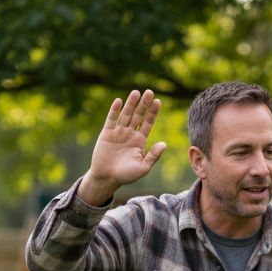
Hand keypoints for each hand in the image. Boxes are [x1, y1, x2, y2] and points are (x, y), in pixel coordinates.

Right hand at [78, 89, 166, 205]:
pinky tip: (119, 101)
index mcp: (140, 140)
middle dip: (144, 104)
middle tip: (149, 92)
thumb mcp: (143, 167)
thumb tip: (164, 144)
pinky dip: (114, 111)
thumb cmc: (126, 175)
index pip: (148, 123)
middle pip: (138, 116)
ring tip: (136, 92)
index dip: (152, 112)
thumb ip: (153, 155)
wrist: (107, 178)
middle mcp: (130, 134)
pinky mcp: (106, 134)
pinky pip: (111, 120)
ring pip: (126, 115)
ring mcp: (118, 133)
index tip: (158, 101)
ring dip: (131, 104)